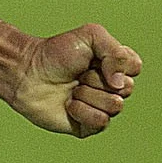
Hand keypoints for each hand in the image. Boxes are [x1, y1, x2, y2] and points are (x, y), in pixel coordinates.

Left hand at [8, 24, 140, 137]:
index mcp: (114, 66)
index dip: (116, 63)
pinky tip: (68, 105)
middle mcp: (110, 88)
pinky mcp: (87, 126)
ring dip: (88, 94)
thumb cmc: (55, 53)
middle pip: (126, 89)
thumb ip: (116, 52)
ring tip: (72, 89)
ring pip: (115, 106)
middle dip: (98, 79)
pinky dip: (83, 111)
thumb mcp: (90, 36)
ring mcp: (100, 107)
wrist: (27, 72)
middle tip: (78, 74)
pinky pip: (101, 122)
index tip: (94, 58)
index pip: (134, 68)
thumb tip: (119, 83)